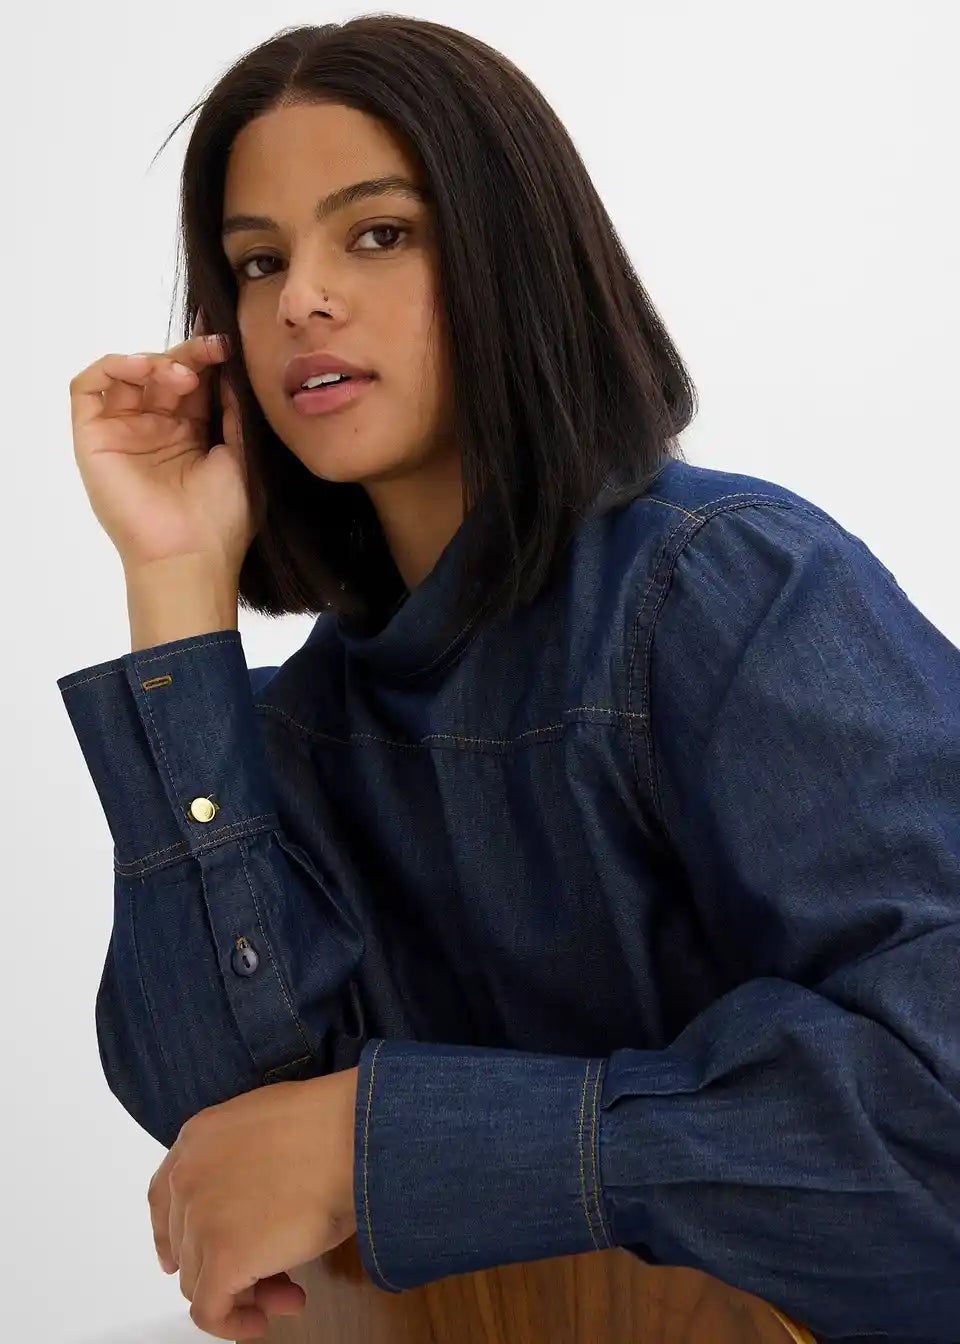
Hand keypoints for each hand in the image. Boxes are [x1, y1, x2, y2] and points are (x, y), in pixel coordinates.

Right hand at [68, 309, 255, 576]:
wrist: (190, 555)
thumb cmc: (222, 518)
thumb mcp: (242, 456)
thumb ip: (235, 412)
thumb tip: (233, 369)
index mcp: (191, 434)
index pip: (193, 381)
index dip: (208, 357)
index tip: (229, 343)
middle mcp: (154, 429)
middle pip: (163, 371)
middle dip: (188, 355)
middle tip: (213, 352)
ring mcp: (122, 432)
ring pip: (128, 373)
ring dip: (156, 361)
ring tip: (183, 376)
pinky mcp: (93, 438)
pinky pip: (88, 387)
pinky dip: (113, 366)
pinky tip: (145, 369)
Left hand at [147, 1066, 359, 1339]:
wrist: (351, 1136)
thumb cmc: (330, 1127)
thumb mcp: (270, 1131)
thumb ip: (243, 1166)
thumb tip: (255, 1211)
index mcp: (197, 1139)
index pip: (164, 1198)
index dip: (175, 1235)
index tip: (191, 1257)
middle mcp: (187, 1178)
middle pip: (189, 1244)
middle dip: (229, 1264)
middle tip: (276, 1274)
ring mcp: (199, 1219)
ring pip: (200, 1279)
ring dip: (243, 1291)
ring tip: (289, 1293)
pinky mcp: (221, 1258)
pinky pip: (210, 1311)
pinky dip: (233, 1324)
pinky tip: (264, 1320)